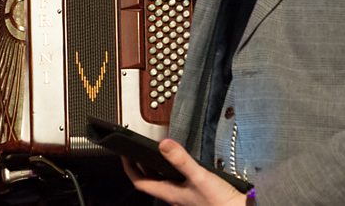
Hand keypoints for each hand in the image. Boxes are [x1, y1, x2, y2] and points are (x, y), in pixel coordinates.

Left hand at [122, 139, 247, 205]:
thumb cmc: (220, 203)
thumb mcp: (199, 177)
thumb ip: (181, 160)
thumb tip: (163, 144)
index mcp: (170, 193)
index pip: (141, 182)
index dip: (129, 169)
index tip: (123, 155)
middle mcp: (175, 196)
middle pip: (151, 181)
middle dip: (141, 166)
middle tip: (134, 152)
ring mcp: (185, 196)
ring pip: (164, 182)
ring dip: (157, 168)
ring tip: (154, 154)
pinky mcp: (197, 195)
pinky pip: (178, 182)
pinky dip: (174, 171)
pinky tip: (180, 165)